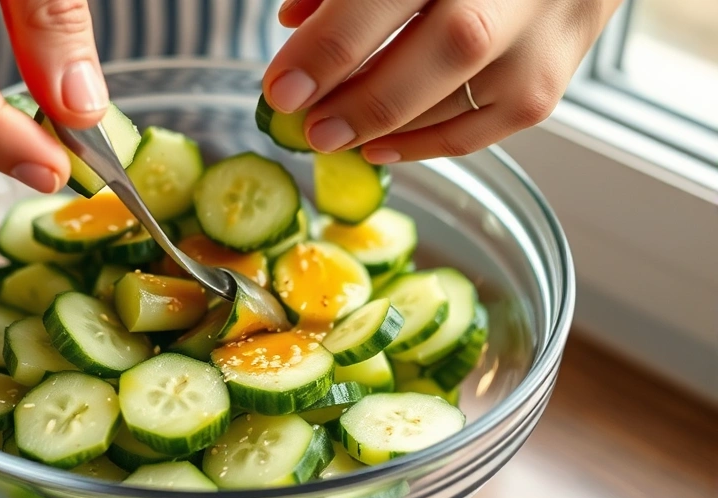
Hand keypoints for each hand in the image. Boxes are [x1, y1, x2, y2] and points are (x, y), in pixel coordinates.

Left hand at [263, 0, 622, 162]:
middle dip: (364, 98)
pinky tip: (376, 146)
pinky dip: (417, 145)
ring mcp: (539, 42)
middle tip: (311, 129)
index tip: (281, 87)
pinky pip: (475, 134)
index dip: (329, 46)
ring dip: (382, 127)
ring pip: (458, 98)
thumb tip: (295, 22)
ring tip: (333, 133)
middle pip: (443, 48)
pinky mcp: (544, 90)